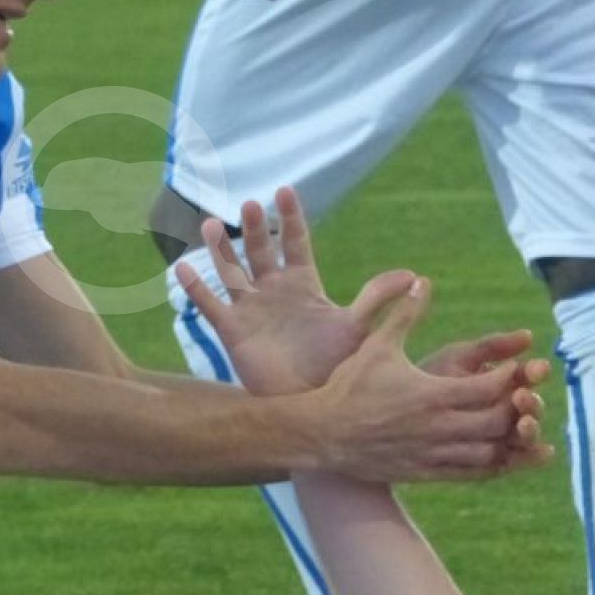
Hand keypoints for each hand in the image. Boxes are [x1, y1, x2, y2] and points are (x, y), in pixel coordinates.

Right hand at [174, 187, 411, 396]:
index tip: (285, 190)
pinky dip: (197, 288)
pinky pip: (211, 305)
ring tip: (209, 226)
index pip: (295, 242)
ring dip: (220, 249)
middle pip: (261, 250)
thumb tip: (413, 275)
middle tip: (249, 205)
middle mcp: (273, 290)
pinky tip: (182, 268)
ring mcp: (250, 308)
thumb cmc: (335, 366)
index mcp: (303, 283)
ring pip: (231, 271)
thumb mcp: (356, 327)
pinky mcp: (232, 330)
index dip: (290, 217)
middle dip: (254, 228)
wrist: (309, 404)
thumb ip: (377, 298)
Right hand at [310, 280, 553, 482]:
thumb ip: (405, 313)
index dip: (509, 378)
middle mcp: (437, 427)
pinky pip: (471, 474)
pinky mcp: (425, 473)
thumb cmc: (349, 385)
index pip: (488, 388)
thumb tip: (423, 281)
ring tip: (516, 424)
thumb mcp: (378, 344)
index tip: (513, 368)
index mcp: (431, 394)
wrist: (321, 432)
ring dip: (508, 439)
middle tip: (521, 396)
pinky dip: (492, 465)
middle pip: (496, 422)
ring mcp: (432, 454)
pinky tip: (501, 455)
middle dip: (514, 408)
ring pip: (488, 452)